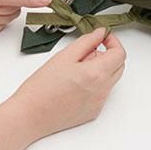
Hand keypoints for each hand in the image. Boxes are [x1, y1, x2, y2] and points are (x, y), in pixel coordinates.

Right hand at [10, 27, 126, 137]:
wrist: (30, 115)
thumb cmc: (42, 88)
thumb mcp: (64, 56)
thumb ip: (87, 41)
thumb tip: (100, 33)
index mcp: (96, 74)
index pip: (120, 54)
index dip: (113, 42)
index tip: (103, 37)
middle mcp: (102, 90)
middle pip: (119, 66)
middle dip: (108, 55)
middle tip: (87, 52)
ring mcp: (99, 103)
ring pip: (110, 79)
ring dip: (100, 70)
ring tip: (75, 70)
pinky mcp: (93, 112)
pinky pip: (102, 93)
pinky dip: (94, 84)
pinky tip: (73, 85)